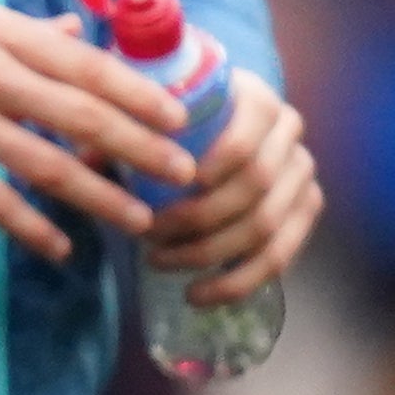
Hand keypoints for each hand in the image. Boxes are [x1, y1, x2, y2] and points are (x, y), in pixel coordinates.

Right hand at [0, 0, 193, 259]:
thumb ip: (23, 28)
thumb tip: (76, 34)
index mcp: (1, 33)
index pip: (86, 66)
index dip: (139, 94)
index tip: (181, 118)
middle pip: (80, 117)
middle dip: (140, 148)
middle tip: (184, 174)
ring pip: (45, 165)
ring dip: (98, 196)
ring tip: (140, 219)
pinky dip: (29, 226)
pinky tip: (61, 246)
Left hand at [143, 72, 323, 306]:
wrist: (226, 118)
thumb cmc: (181, 115)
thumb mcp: (154, 109)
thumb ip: (124, 126)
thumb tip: (88, 155)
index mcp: (258, 100)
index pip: (244, 142)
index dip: (212, 171)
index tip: (165, 195)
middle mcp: (290, 133)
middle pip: (255, 188)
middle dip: (198, 221)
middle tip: (149, 237)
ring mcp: (302, 172)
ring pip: (265, 226)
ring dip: (208, 253)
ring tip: (159, 263)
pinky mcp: (306, 207)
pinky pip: (280, 255)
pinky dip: (237, 282)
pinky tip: (197, 294)